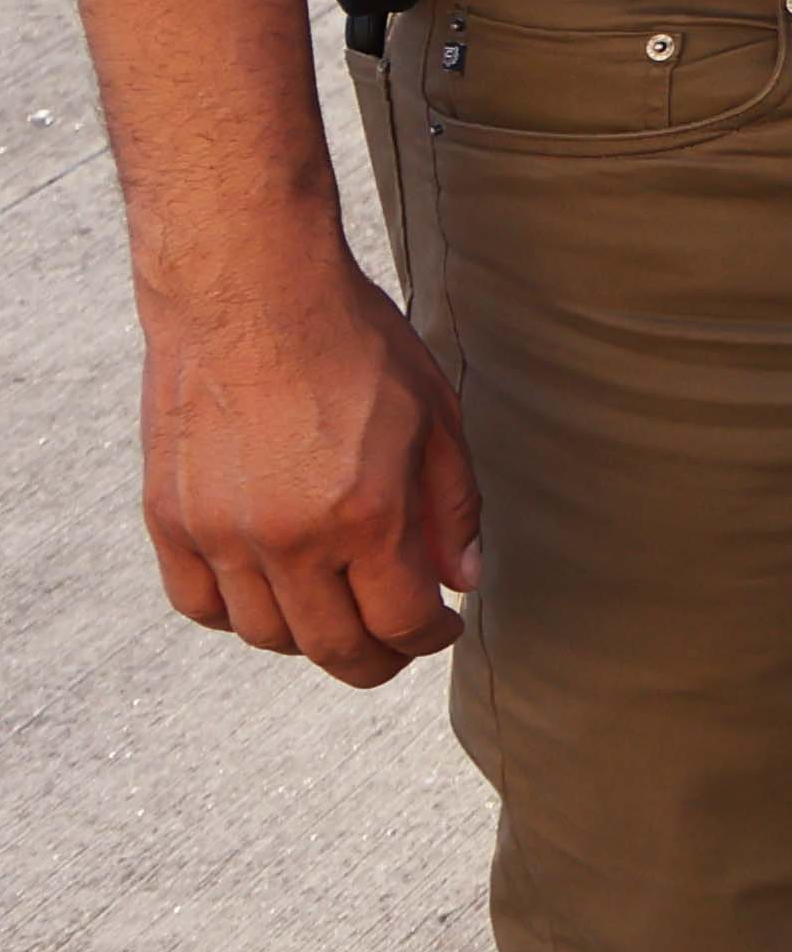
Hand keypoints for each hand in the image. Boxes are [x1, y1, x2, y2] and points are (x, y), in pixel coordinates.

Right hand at [138, 249, 477, 687]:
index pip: (400, 623)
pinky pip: (199, 603)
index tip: (442, 629)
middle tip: (395, 646)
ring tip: (338, 611)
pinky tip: (271, 590)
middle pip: (331, 647)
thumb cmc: (352, 342)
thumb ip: (452, 506)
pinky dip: (237, 613)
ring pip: (264, 634)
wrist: (249, 292)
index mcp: (365, 513)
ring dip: (308, 637)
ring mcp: (220, 534)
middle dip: (375, 659)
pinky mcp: (170, 519)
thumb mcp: (435, 414)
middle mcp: (287, 538)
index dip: (429, 639)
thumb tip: (461, 581)